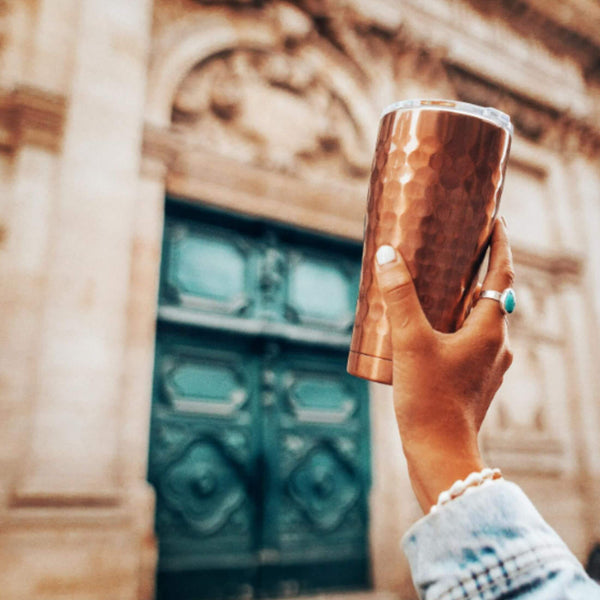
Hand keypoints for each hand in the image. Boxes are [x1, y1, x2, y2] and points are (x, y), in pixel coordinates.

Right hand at [375, 218, 513, 511]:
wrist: (439, 454)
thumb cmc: (430, 400)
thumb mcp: (410, 342)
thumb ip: (398, 297)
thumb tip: (388, 256)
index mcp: (489, 328)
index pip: (502, 274)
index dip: (499, 245)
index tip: (494, 222)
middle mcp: (496, 344)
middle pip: (491, 296)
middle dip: (474, 271)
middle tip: (452, 250)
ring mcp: (487, 364)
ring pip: (478, 321)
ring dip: (461, 301)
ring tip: (434, 288)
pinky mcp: (474, 381)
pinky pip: (468, 341)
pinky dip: (453, 326)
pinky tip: (427, 330)